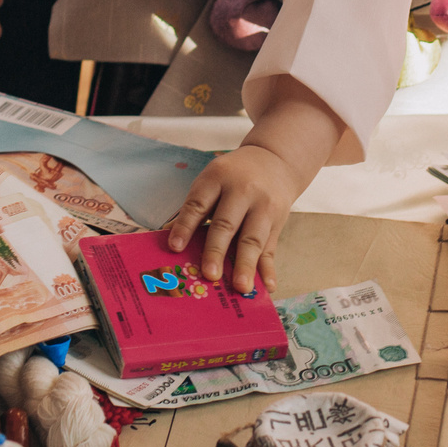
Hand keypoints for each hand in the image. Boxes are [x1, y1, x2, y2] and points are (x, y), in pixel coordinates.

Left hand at [164, 144, 305, 296]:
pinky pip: (271, 247)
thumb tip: (170, 240)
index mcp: (217, 178)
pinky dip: (269, 268)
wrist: (275, 160)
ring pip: (253, 239)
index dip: (186, 225)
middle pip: (227, 223)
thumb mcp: (212, 180)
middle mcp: (242, 191)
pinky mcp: (277, 222)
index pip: (198, 204)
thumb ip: (195, 208)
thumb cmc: (233, 176)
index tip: (175, 247)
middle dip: (217, 250)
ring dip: (246, 264)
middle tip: (209, 275)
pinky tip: (268, 286)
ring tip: (240, 287)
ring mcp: (263, 207)